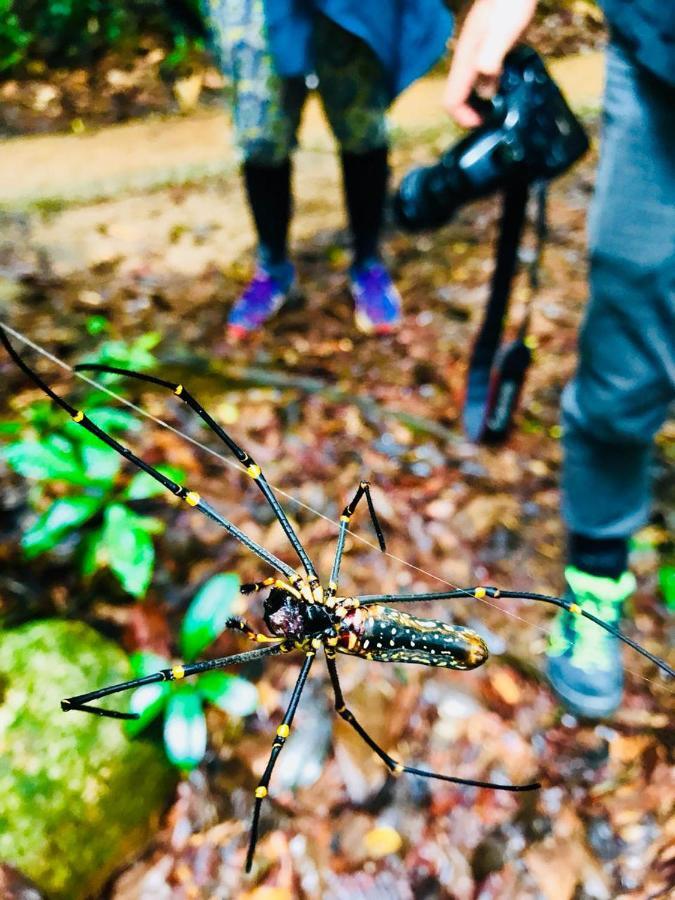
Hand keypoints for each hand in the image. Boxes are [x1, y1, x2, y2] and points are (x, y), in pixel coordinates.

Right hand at [444, 0, 537, 126]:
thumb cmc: (510, 3)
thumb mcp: (503, 32)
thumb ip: (491, 59)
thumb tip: (485, 90)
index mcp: (466, 60)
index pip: (451, 100)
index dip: (463, 118)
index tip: (483, 125)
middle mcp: (468, 60)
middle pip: (461, 97)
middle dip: (476, 112)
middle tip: (499, 118)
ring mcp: (478, 54)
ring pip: (475, 88)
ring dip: (489, 101)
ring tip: (510, 104)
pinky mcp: (491, 50)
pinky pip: (488, 76)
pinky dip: (498, 85)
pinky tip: (515, 82)